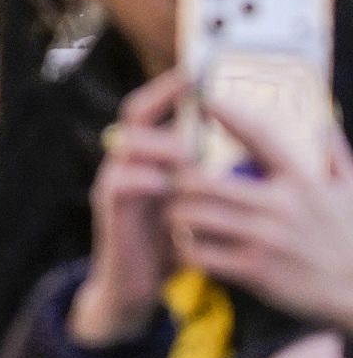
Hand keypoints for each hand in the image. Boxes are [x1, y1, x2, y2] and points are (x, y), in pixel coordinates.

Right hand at [72, 74, 189, 346]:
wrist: (135, 285)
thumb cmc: (169, 240)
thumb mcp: (189, 199)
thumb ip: (204, 171)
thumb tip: (245, 143)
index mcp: (146, 156)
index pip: (149, 107)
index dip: (168, 87)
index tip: (197, 71)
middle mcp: (125, 163)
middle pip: (133, 116)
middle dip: (162, 106)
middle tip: (196, 107)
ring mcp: (114, 185)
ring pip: (128, 147)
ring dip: (161, 146)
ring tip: (188, 154)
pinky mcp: (110, 211)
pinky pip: (122, 183)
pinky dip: (146, 180)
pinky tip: (169, 186)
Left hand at [173, 101, 352, 330]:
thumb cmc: (350, 238)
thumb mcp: (352, 192)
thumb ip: (336, 156)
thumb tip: (323, 124)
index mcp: (302, 181)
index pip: (261, 137)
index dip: (231, 115)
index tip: (207, 100)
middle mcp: (280, 205)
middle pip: (203, 181)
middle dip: (178, 181)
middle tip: (171, 183)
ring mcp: (264, 238)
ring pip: (193, 216)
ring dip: (176, 216)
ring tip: (176, 216)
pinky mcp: (253, 270)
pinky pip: (199, 254)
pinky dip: (186, 250)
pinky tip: (190, 247)